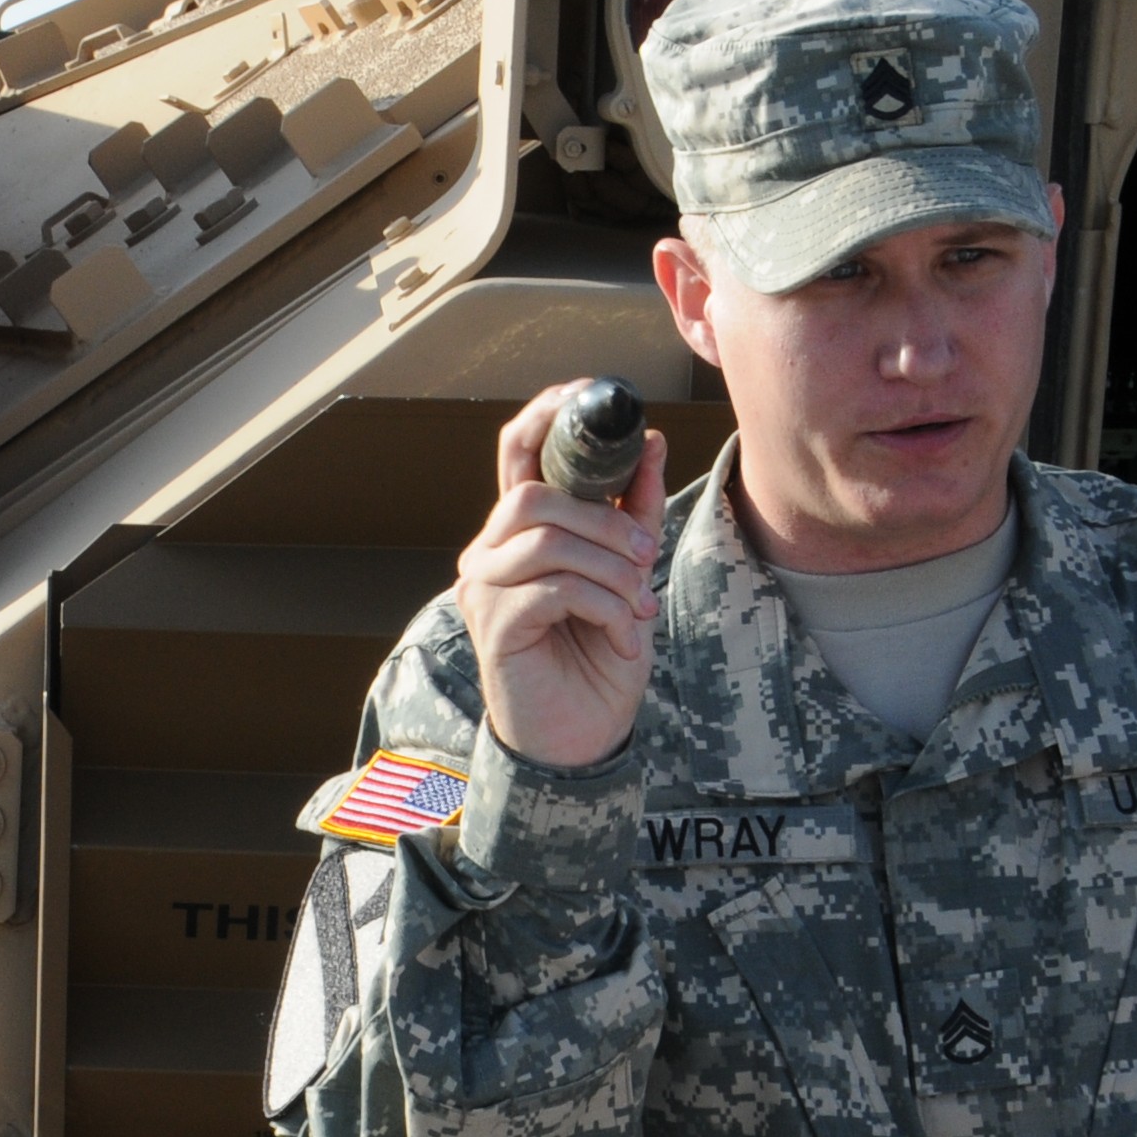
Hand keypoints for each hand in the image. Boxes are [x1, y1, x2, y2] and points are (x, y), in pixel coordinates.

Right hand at [454, 381, 667, 770]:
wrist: (583, 737)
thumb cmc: (598, 655)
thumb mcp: (629, 573)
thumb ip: (635, 513)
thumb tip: (653, 444)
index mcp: (520, 531)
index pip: (516, 450)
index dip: (548, 415)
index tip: (593, 400)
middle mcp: (488, 552)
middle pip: (534, 495)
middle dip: (606, 520)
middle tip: (645, 557)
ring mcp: (483, 589)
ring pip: (548, 541)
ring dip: (612, 570)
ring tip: (639, 606)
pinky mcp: (492, 626)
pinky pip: (556, 590)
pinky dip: (605, 608)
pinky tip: (622, 637)